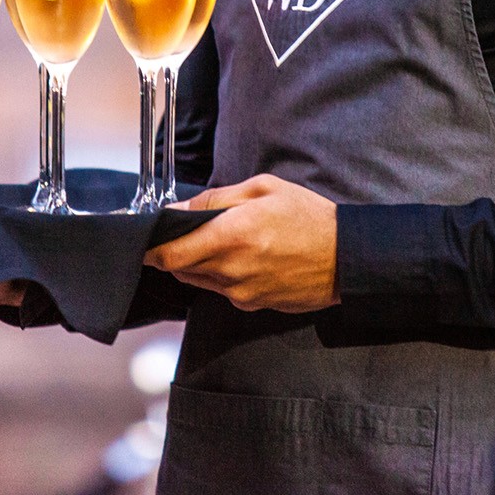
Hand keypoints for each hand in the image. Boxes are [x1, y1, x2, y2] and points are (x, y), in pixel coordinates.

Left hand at [144, 174, 338, 313]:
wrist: (346, 258)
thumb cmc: (309, 218)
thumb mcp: (264, 189)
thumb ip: (218, 199)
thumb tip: (182, 209)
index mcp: (232, 235)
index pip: (170, 253)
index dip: (151, 246)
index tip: (148, 236)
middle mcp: (231, 270)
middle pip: (178, 267)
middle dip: (174, 250)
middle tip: (184, 231)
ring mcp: (240, 292)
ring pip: (197, 279)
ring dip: (197, 262)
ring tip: (222, 241)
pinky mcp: (251, 305)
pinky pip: (220, 289)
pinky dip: (220, 274)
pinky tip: (243, 257)